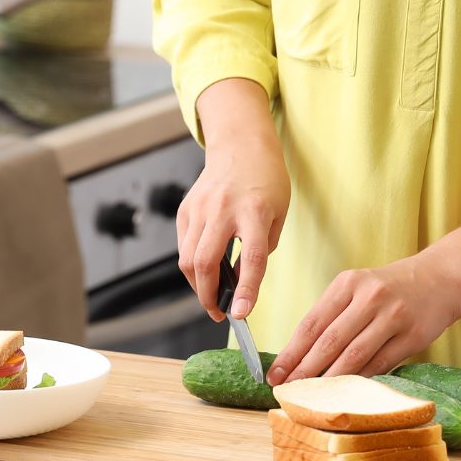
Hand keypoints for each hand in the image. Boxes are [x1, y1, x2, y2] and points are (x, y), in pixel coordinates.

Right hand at [177, 86, 289, 322]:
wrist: (241, 146)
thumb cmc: (266, 181)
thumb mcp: (277, 215)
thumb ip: (261, 251)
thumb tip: (239, 283)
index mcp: (255, 211)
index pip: (251, 259)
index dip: (246, 291)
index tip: (241, 314)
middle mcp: (223, 209)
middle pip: (205, 262)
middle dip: (207, 296)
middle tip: (219, 313)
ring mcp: (200, 208)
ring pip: (188, 259)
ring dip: (197, 285)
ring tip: (212, 297)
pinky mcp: (185, 209)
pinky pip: (183, 247)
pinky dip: (192, 266)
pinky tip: (204, 271)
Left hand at [268, 254, 460, 384]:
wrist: (438, 279)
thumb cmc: (388, 288)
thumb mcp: (357, 287)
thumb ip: (332, 315)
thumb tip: (300, 355)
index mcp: (348, 283)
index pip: (312, 323)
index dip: (291, 352)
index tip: (275, 373)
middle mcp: (369, 297)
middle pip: (329, 341)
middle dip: (304, 370)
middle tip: (286, 390)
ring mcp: (392, 316)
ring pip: (353, 356)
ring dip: (329, 380)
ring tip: (311, 396)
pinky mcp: (412, 336)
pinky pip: (379, 364)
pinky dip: (359, 380)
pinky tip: (344, 392)